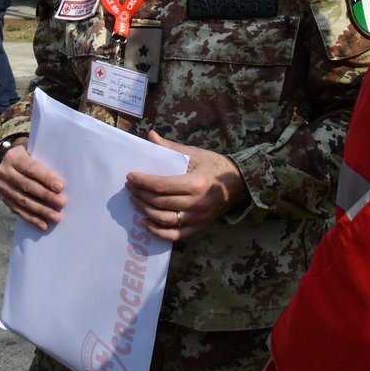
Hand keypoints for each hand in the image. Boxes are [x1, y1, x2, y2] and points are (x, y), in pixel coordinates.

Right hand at [0, 141, 65, 230]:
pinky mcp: (4, 198)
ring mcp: (3, 187)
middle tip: (61, 203)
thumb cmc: (32, 155)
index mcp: (13, 156)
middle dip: (46, 196)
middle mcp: (5, 171)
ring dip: (41, 210)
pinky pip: (18, 211)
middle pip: (27, 186)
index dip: (46, 178)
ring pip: (23, 201)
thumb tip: (62, 179)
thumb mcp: (36, 151)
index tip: (60, 187)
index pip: (31, 169)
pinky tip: (44, 225)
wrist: (11, 160)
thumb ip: (46, 161)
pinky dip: (32, 219)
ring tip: (55, 217)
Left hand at [125, 130, 249, 240]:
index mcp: (195, 183)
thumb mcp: (195, 153)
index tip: (131, 176)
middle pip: (160, 203)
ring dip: (145, 211)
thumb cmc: (215, 166)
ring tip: (135, 201)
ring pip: (164, 219)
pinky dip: (158, 231)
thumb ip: (171, 148)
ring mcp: (198, 218)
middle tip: (129, 187)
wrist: (240, 184)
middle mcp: (196, 203)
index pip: (161, 186)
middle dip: (140, 194)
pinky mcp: (199, 227)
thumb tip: (151, 136)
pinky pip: (175, 235)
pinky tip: (145, 223)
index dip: (143, 182)